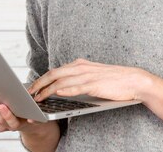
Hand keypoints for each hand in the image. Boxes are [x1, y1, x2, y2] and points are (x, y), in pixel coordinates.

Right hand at [0, 87, 47, 133]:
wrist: (30, 117)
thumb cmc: (9, 104)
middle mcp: (1, 124)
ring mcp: (14, 124)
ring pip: (7, 122)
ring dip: (4, 114)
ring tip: (1, 106)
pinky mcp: (30, 123)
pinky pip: (30, 123)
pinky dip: (29, 120)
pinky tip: (29, 116)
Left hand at [27, 58, 150, 101]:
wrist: (133, 80)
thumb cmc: (113, 81)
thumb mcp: (91, 76)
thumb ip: (77, 78)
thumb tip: (61, 87)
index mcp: (79, 64)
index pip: (55, 71)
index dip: (41, 79)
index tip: (32, 87)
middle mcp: (80, 67)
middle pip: (54, 74)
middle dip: (39, 84)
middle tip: (29, 93)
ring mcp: (87, 75)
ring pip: (61, 81)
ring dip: (47, 89)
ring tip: (38, 98)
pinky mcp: (94, 84)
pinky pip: (76, 86)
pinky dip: (65, 89)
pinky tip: (57, 93)